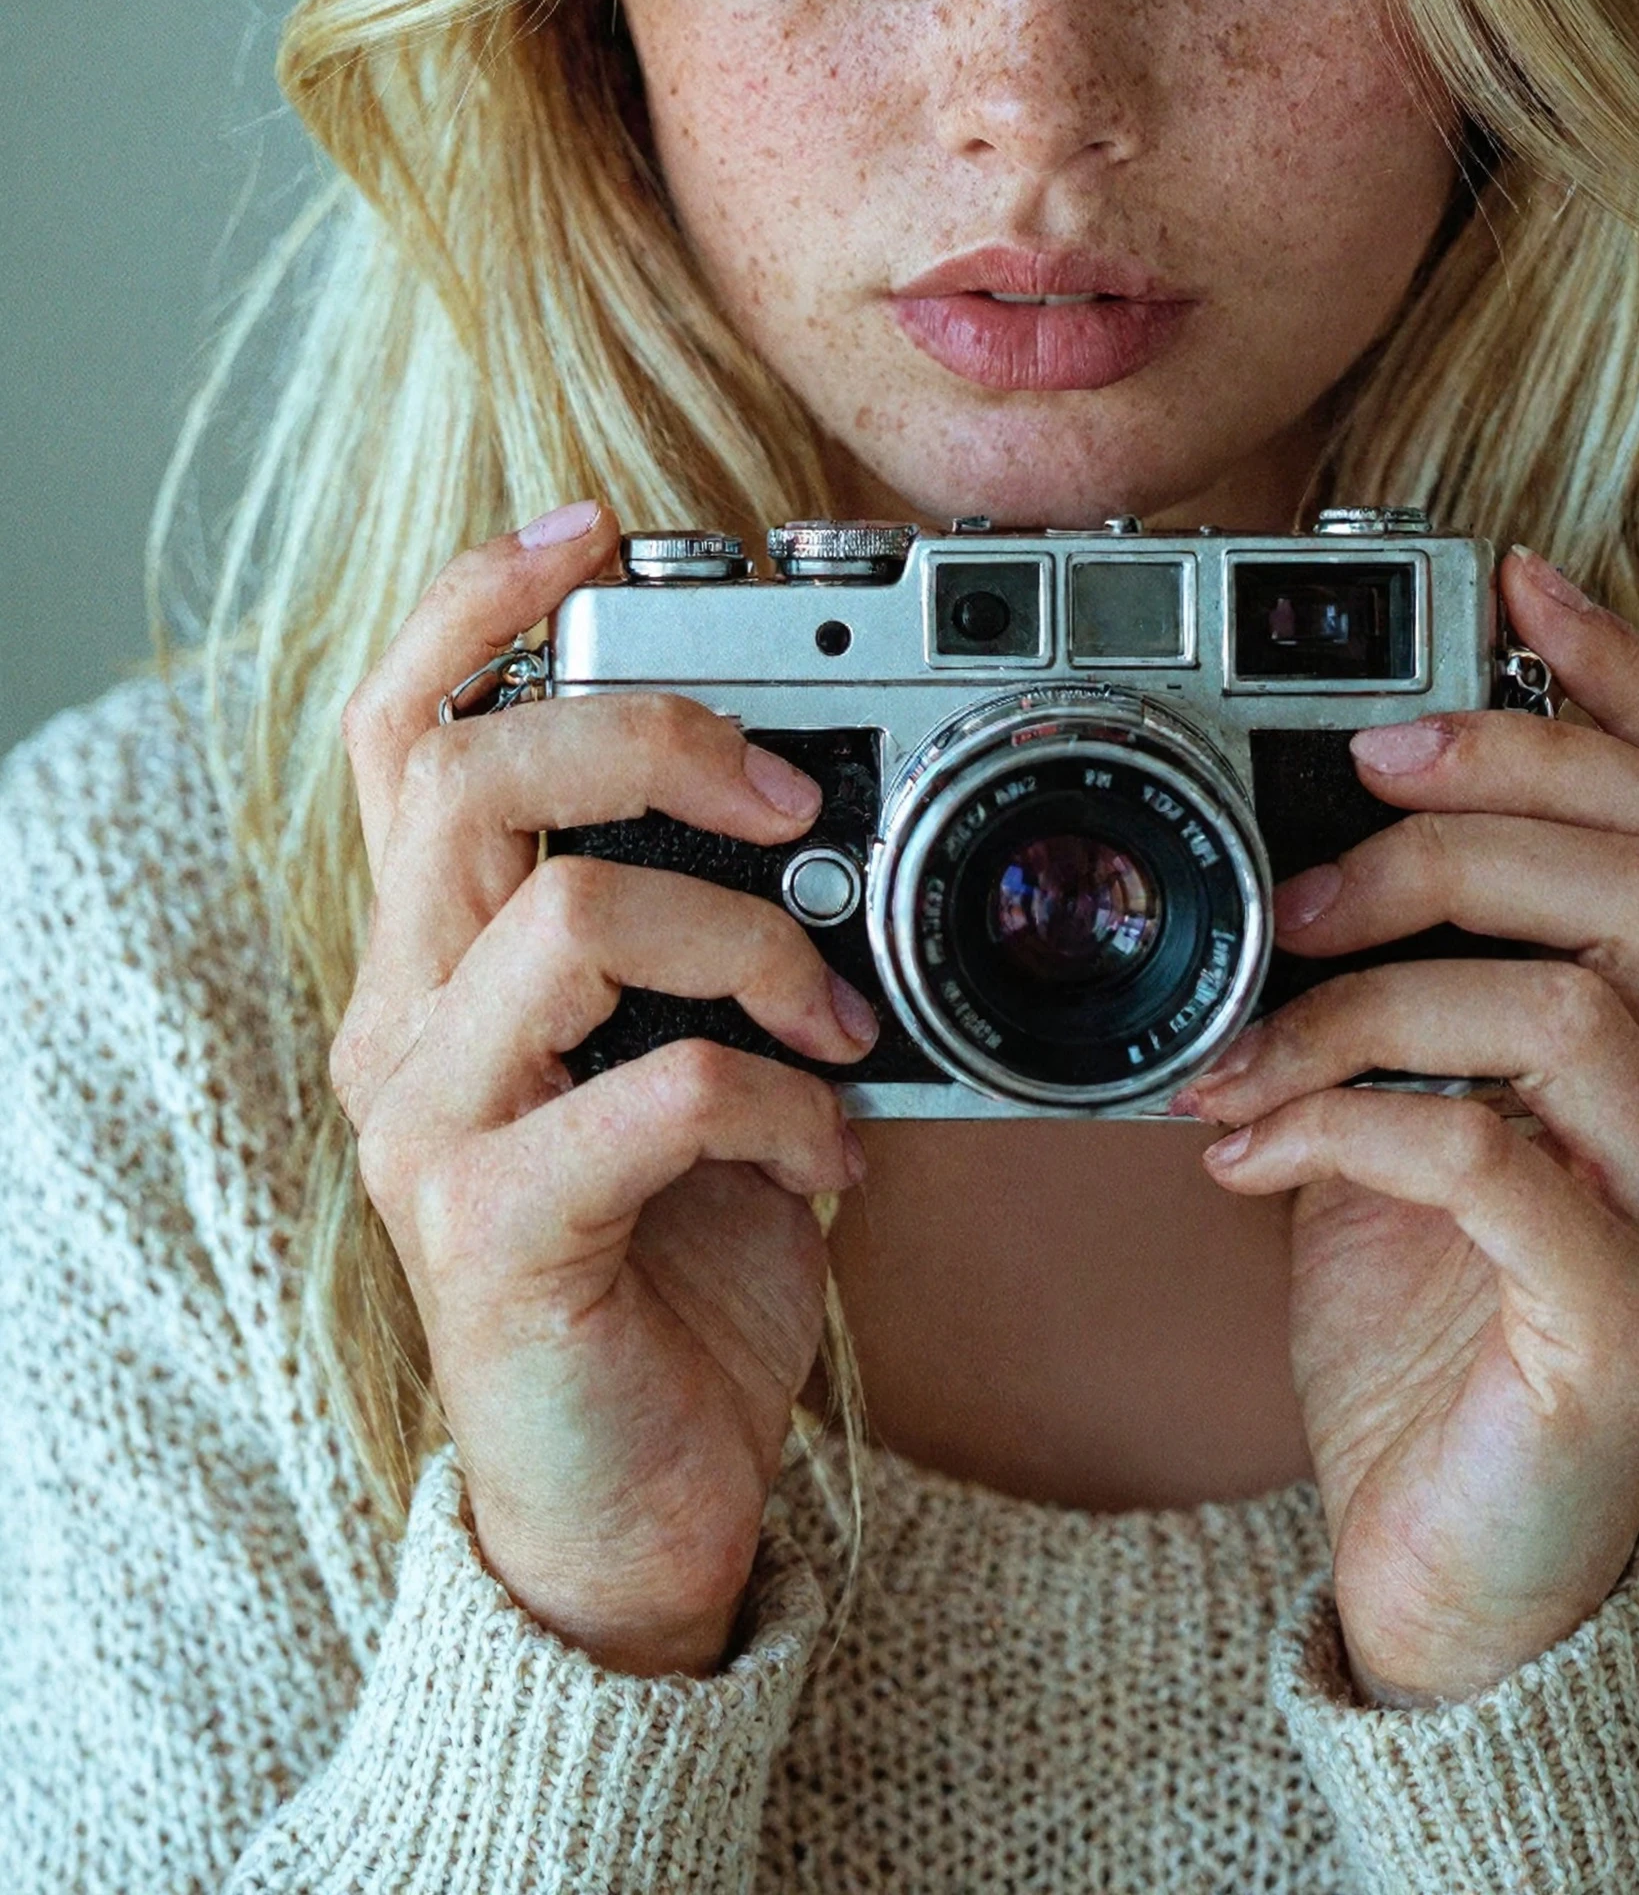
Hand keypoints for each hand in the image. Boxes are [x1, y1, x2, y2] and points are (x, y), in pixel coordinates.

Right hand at [331, 501, 876, 1676]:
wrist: (637, 1499)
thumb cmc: (676, 1253)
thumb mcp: (693, 1054)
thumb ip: (720, 932)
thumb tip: (850, 816)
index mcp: (442, 952)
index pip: (402, 726)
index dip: (478, 602)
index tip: (593, 525)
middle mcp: (401, 1018)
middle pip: (463, 773)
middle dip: (653, 735)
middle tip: (793, 795)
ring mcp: (429, 1127)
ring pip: (566, 917)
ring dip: (748, 939)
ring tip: (836, 1018)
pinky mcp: (492, 1236)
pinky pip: (652, 1094)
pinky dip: (777, 1101)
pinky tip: (829, 1157)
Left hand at [1175, 547, 1638, 1702]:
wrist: (1439, 1560)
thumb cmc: (1420, 1312)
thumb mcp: (1401, 1100)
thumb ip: (1394, 975)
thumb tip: (1288, 832)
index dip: (1626, 678)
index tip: (1513, 578)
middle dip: (1473, 815)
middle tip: (1314, 861)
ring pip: (1578, 1002)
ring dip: (1376, 986)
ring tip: (1247, 1037)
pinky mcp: (1630, 1330)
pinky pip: (1497, 1162)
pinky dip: (1347, 1121)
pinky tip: (1247, 1150)